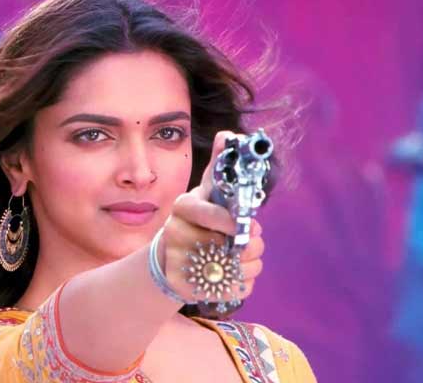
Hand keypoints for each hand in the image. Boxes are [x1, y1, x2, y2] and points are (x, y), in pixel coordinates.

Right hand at [159, 130, 264, 303]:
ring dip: (250, 264)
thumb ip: (216, 166)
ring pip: (239, 267)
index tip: (243, 226)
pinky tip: (234, 274)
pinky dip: (243, 282)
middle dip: (250, 245)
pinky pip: (237, 288)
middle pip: (230, 243)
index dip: (230, 221)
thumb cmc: (194, 222)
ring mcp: (185, 263)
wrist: (172, 259)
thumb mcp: (202, 193)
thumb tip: (227, 134)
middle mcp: (178, 234)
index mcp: (182, 208)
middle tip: (248, 243)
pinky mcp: (195, 288)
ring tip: (241, 259)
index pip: (209, 213)